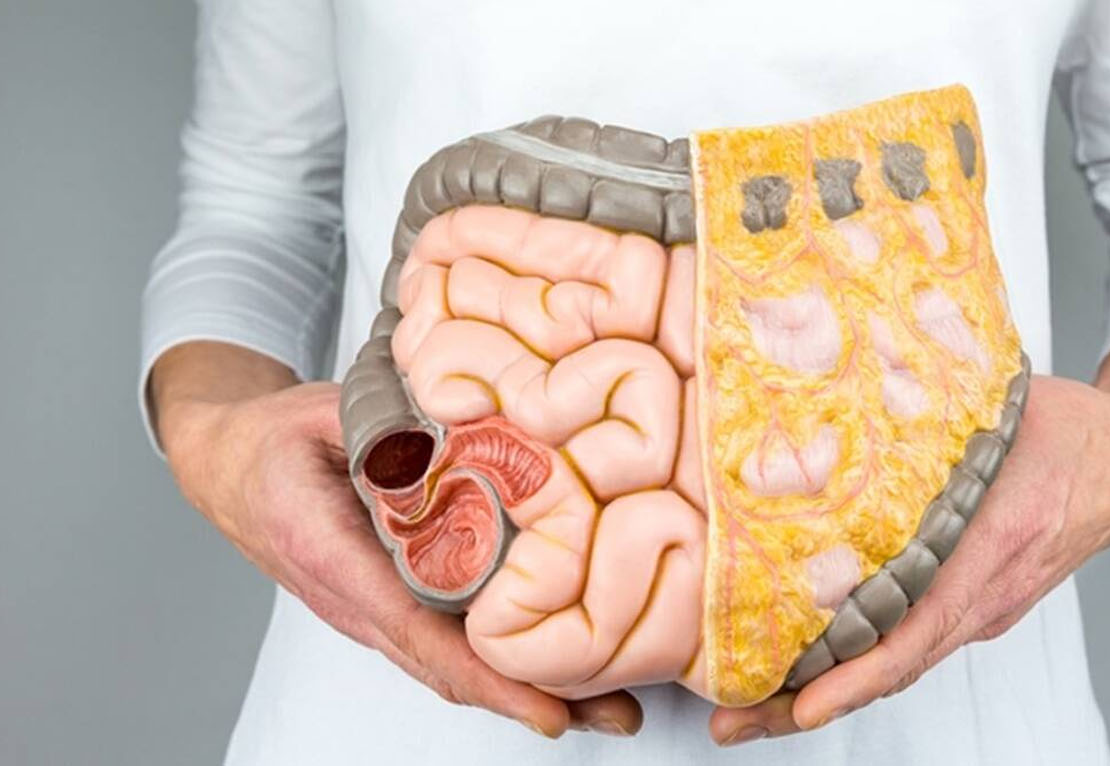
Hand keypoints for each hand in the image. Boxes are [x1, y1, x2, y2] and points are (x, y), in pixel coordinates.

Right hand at [154, 344, 641, 738]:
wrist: (229, 467)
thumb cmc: (274, 442)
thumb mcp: (323, 416)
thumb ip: (390, 425)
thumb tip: (470, 424)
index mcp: (334, 557)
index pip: (419, 631)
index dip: (489, 676)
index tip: (550, 708)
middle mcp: (356, 603)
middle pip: (450, 669)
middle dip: (534, 698)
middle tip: (618, 714)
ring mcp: (374, 613)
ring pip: (454, 666)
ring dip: (530, 688)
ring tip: (611, 703)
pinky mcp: (390, 606)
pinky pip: (449, 644)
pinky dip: (505, 663)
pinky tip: (560, 664)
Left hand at [710, 320, 1109, 744]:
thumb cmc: (1076, 432)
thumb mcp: (1005, 406)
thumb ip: (935, 405)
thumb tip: (848, 384)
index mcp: (995, 547)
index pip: (920, 628)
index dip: (858, 673)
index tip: (802, 704)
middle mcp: (988, 595)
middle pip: (893, 666)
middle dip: (807, 702)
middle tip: (734, 722)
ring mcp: (984, 607)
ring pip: (897, 662)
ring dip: (824, 688)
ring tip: (747, 706)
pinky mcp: (977, 603)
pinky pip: (911, 641)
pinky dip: (856, 664)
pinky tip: (803, 664)